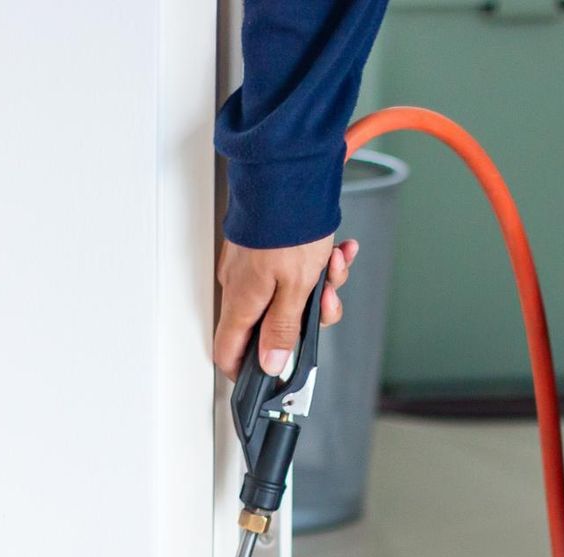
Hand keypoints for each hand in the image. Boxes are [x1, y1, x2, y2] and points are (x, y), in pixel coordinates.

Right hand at [213, 237, 359, 377]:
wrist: (289, 171)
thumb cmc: (288, 224)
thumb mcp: (295, 289)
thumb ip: (282, 329)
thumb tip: (270, 364)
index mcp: (243, 303)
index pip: (228, 353)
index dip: (247, 372)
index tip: (269, 379)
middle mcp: (241, 287)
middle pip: (271, 325)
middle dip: (307, 318)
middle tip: (326, 303)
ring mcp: (252, 267)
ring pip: (289, 295)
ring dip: (320, 286)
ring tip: (335, 266)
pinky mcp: (266, 249)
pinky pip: (292, 270)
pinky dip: (317, 265)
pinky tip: (336, 251)